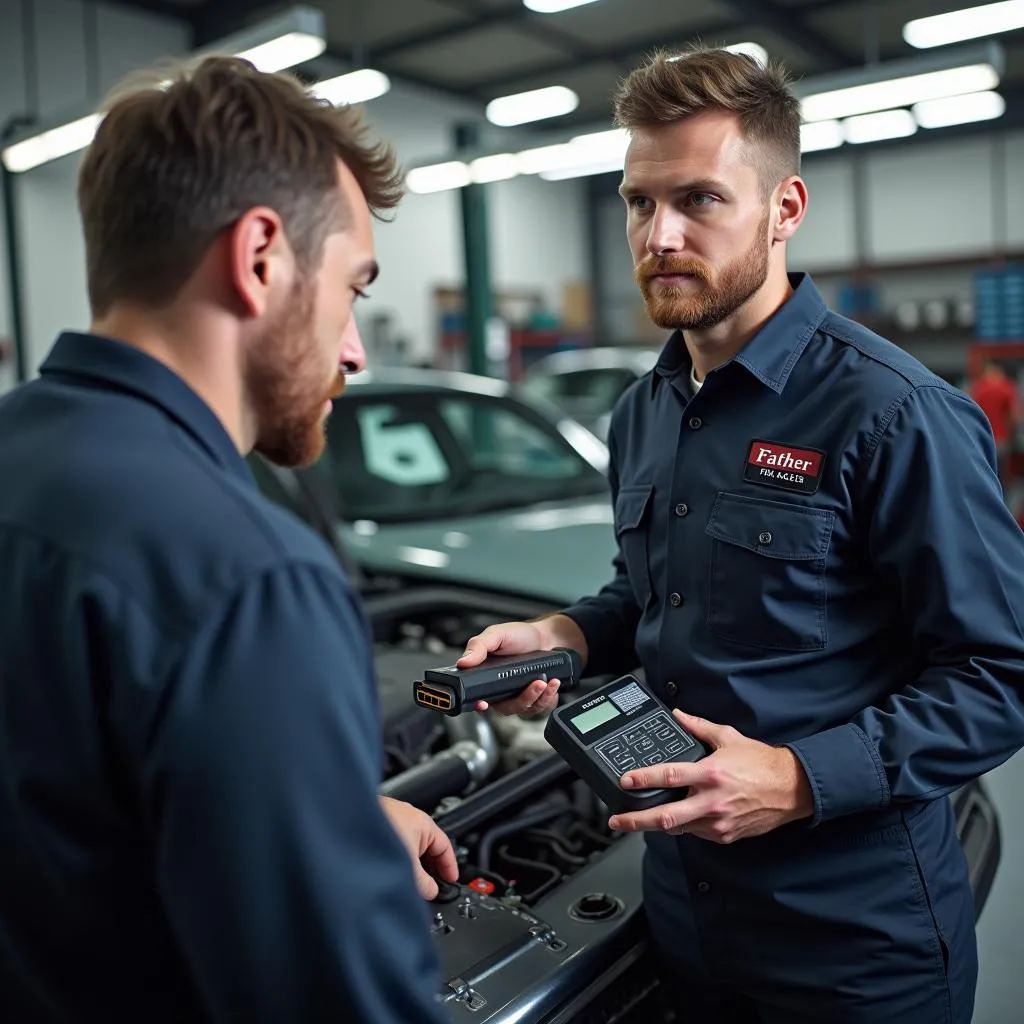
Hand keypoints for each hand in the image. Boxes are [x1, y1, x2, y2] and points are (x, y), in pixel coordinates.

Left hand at [379, 796, 458, 899]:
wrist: (340, 824)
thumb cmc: (374, 836)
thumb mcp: (408, 869)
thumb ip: (423, 884)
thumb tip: (430, 891)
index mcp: (422, 822)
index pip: (445, 846)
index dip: (450, 867)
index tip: (451, 880)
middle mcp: (407, 815)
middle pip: (425, 846)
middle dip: (426, 867)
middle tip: (426, 887)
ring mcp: (389, 816)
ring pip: (406, 844)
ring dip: (407, 862)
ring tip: (402, 881)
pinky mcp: (372, 821)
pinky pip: (390, 841)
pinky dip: (392, 856)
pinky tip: (383, 869)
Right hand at [458, 617, 581, 716]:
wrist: (547, 637)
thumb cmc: (520, 636)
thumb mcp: (497, 634)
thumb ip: (479, 646)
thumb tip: (462, 662)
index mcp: (484, 677)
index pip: (476, 698)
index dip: (479, 704)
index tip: (484, 703)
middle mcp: (500, 691)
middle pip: (505, 708)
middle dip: (521, 700)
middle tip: (535, 684)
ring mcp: (518, 697)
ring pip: (524, 709)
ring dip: (537, 697)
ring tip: (546, 681)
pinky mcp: (535, 699)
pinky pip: (539, 707)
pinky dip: (548, 697)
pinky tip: (553, 684)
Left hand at [607, 711, 814, 843]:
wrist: (793, 789)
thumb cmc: (762, 764)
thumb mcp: (728, 737)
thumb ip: (699, 727)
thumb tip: (678, 715)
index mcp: (710, 774)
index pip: (669, 777)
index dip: (643, 779)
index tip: (625, 781)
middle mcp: (712, 801)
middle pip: (666, 817)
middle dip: (636, 820)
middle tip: (617, 821)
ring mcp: (719, 822)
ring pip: (679, 829)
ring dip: (657, 825)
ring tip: (637, 821)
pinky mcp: (726, 835)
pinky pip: (696, 833)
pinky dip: (683, 827)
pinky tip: (676, 819)